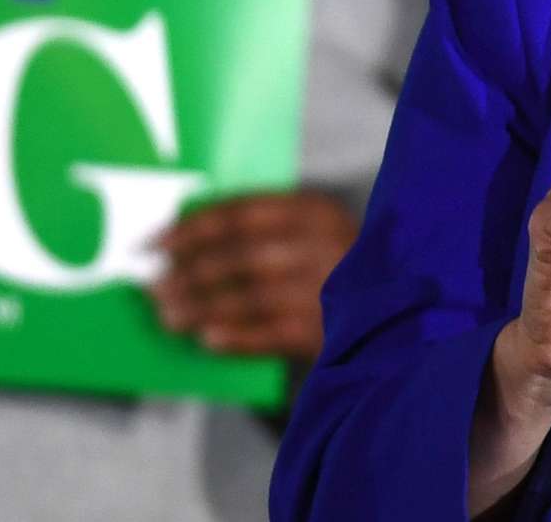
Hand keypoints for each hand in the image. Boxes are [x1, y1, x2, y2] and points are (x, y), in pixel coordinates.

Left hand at [149, 189, 357, 363]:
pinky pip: (271, 334)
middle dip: (190, 272)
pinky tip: (205, 340)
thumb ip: (263, 231)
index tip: (153, 244)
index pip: (241, 214)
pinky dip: (235, 336)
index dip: (192, 228)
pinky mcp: (328, 330)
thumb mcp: (311, 233)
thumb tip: (189, 241)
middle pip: (240, 255)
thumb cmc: (336, 264)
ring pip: (249, 296)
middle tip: (152, 287)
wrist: (398, 306)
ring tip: (167, 316)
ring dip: (201, 306)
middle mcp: (322, 245)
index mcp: (316, 211)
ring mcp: (326, 289)